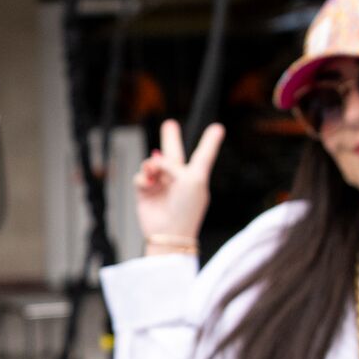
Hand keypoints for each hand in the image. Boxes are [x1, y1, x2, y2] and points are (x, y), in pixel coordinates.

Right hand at [133, 120, 221, 249]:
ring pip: (152, 163)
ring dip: (152, 164)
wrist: (169, 233)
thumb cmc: (187, 209)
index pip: (203, 154)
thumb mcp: (192, 179)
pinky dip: (143, 178)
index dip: (210, 141)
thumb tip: (155, 159)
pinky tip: (148, 184)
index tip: (217, 128)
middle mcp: (178, 178)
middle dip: (170, 139)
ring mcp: (161, 185)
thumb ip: (174, 163)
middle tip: (169, 124)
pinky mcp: (145, 192)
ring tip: (153, 173)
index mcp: (195, 175)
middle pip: (173, 154)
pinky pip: (140, 176)